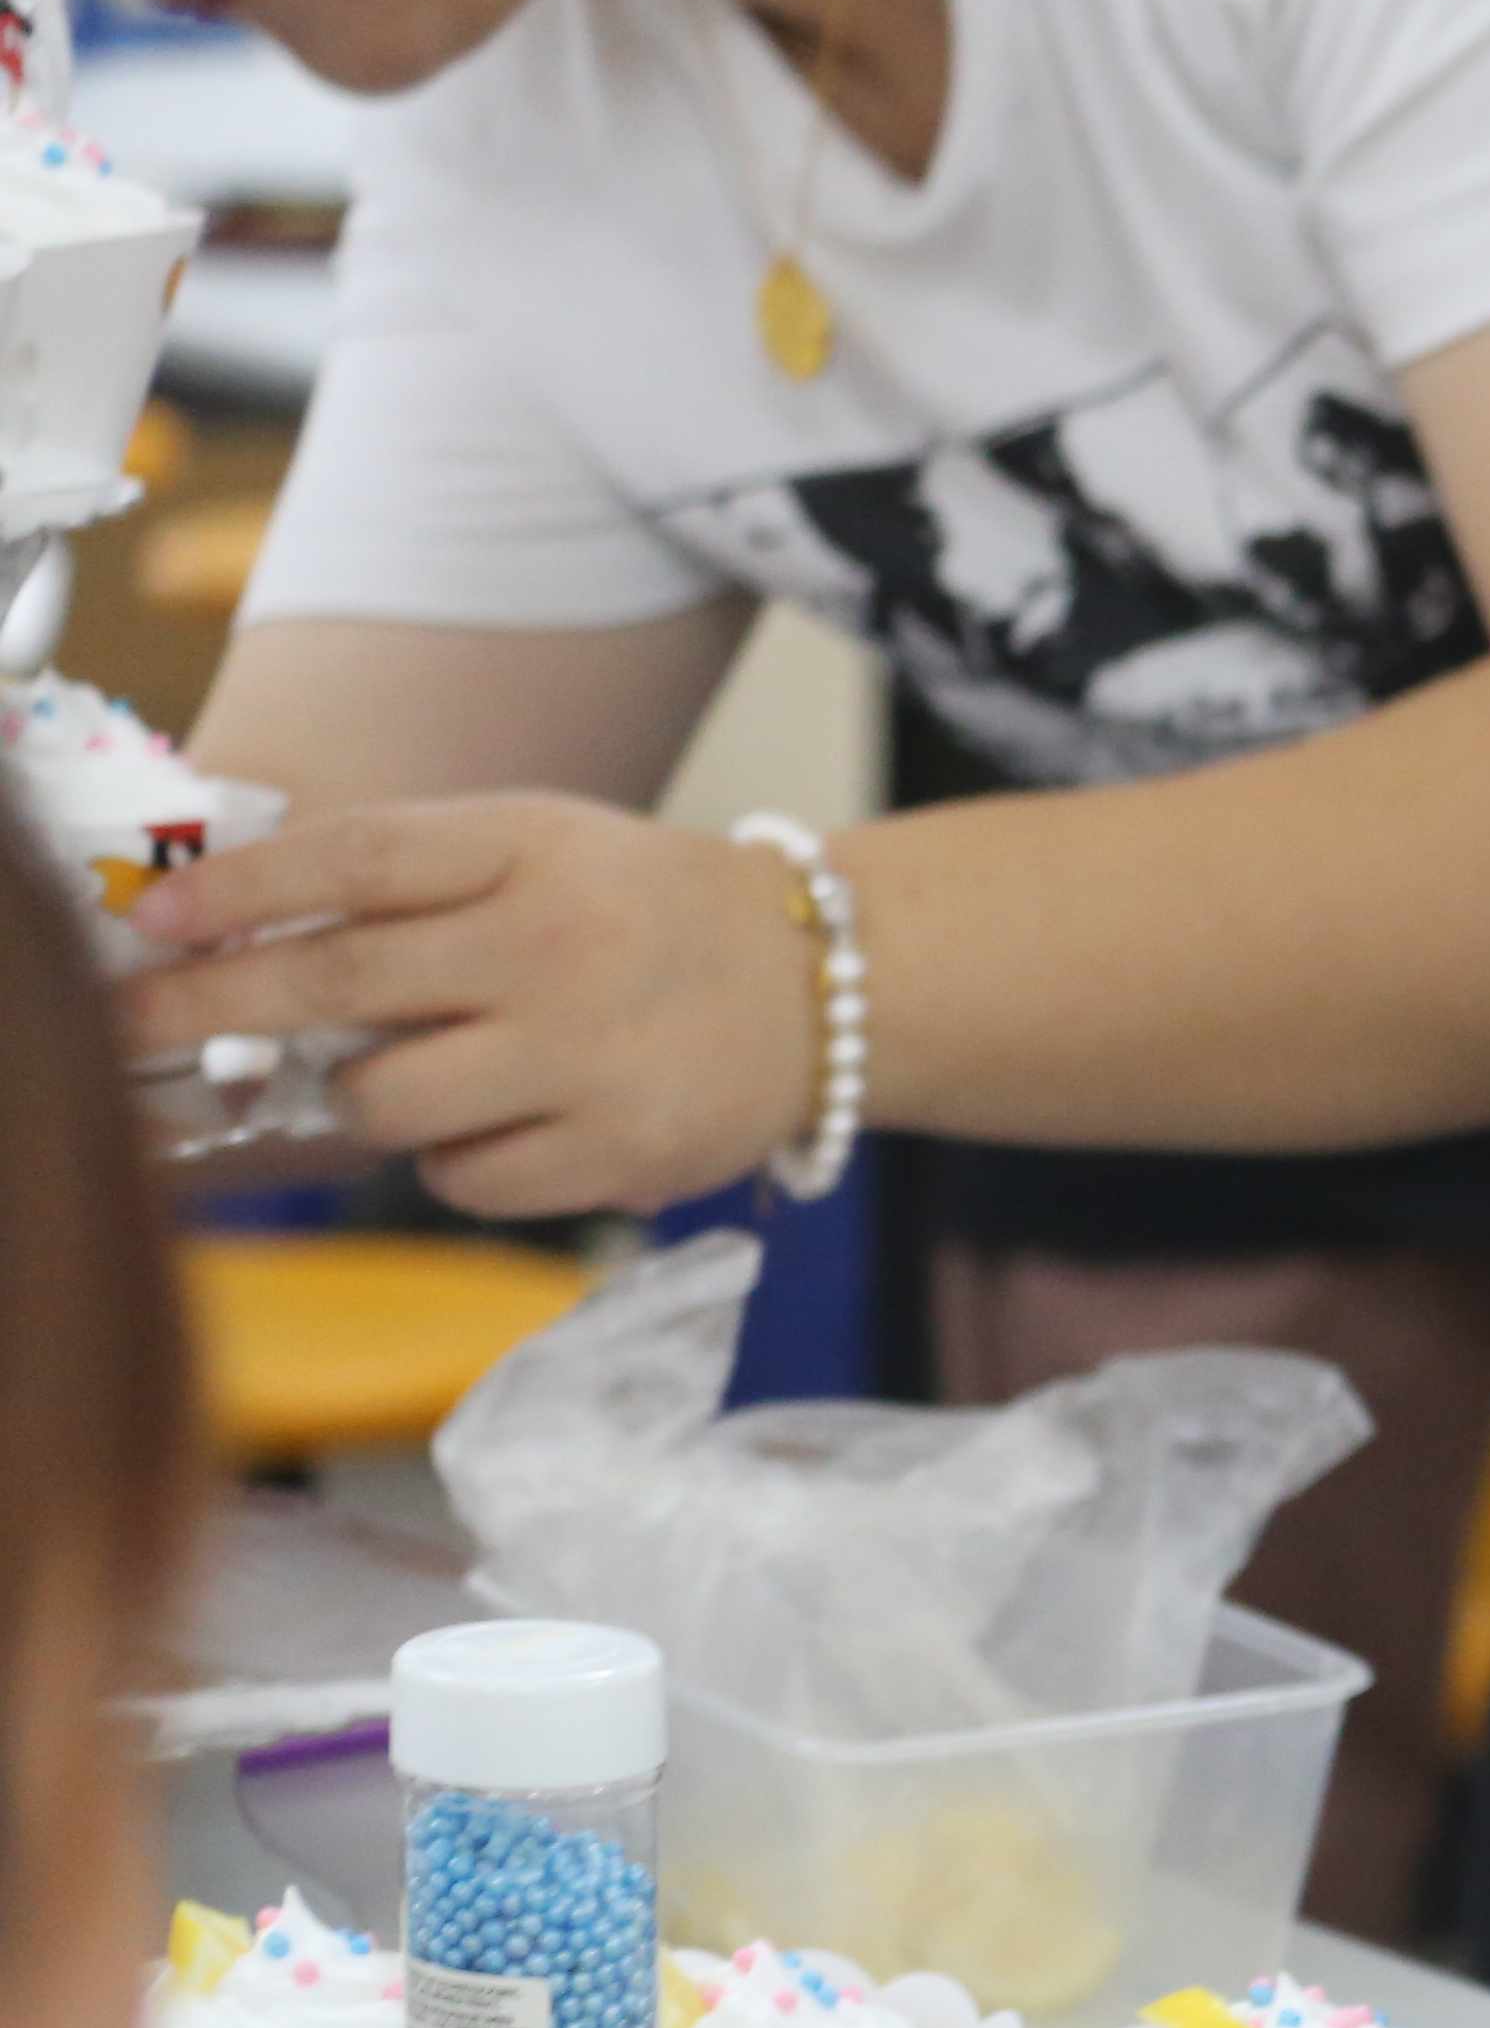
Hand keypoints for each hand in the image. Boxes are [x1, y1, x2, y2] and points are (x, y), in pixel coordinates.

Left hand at [118, 795, 819, 1213]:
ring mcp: (593, 1060)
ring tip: (418, 1072)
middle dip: (210, 1007)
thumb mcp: (539, 848)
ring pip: (388, 1103)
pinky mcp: (621, 1155)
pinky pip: (463, 1179)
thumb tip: (234, 940)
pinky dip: (454, 1159)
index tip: (155, 920)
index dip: (243, 891)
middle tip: (130, 1026)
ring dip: (364, 1095)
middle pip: (341, 987)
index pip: (360, 861)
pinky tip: (505, 1120)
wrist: (821, 984)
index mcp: (534, 852)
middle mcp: (562, 951)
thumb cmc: (639, 912)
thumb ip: (408, 880)